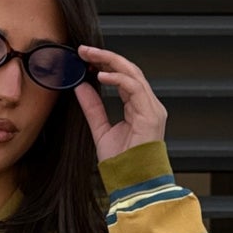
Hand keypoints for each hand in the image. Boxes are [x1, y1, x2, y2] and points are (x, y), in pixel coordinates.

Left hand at [73, 44, 167, 162]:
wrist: (131, 183)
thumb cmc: (121, 163)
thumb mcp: (100, 129)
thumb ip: (93, 107)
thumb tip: (80, 86)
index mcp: (139, 107)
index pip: (124, 77)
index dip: (105, 64)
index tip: (84, 58)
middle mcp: (148, 105)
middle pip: (129, 70)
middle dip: (106, 56)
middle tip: (84, 50)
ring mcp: (152, 108)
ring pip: (133, 73)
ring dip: (110, 61)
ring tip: (89, 56)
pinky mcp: (151, 114)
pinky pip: (135, 88)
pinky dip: (118, 79)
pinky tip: (101, 75)